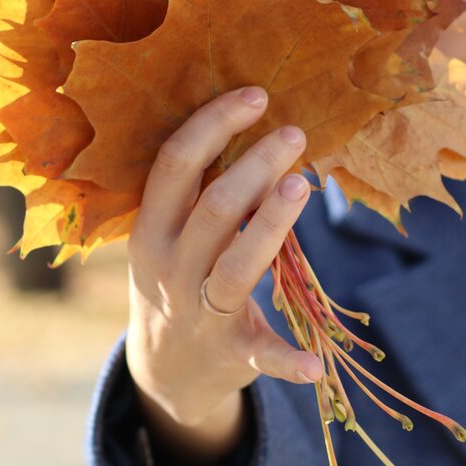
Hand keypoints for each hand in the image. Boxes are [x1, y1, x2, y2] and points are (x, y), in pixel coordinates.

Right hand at [126, 86, 322, 460]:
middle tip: (295, 133)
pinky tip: (314, 364)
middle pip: (213, 206)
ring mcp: (199, 312)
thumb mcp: (169, 235)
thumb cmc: (178, 277)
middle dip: (255, 165)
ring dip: (271, 222)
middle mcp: (170, 268)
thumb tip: (254, 122)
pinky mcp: (231, 353)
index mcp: (150, 230)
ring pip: (236, 263)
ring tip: (303, 183)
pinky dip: (288, 361)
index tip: (256, 95)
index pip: (175, 165)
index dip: (214, 124)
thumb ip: (200, 191)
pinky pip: (260, 354)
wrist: (166, 369)